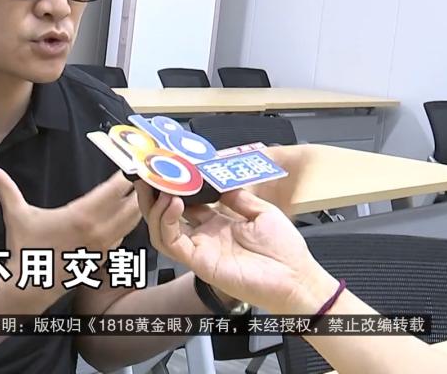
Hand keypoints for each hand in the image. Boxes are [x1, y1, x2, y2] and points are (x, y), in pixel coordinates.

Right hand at [0, 166, 141, 290]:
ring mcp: (103, 246)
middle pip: (132, 204)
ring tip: (136, 191)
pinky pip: (123, 236)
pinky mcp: (103, 258)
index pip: (115, 190)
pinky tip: (121, 215)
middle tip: (137, 174)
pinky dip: (126, 224)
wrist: (30, 285)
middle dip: (137, 189)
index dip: (125, 175)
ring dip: (135, 206)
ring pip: (132, 222)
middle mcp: (98, 231)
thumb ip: (3, 187)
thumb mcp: (15, 214)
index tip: (128, 163)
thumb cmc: (25, 248)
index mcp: (81, 216)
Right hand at [136, 184, 336, 314]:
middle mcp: (206, 236)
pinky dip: (167, 221)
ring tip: (161, 188)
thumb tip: (218, 179)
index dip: (176, 186)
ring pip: (162, 229)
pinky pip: (172, 242)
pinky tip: (174, 203)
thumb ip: (237, 196)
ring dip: (156, 207)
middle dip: (155, 195)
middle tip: (150, 175)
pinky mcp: (199, 262)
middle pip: (167, 215)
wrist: (296, 278)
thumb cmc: (285, 251)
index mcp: (219, 223)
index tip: (171, 168)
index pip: (187, 201)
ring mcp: (200, 249)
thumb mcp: (262, 211)